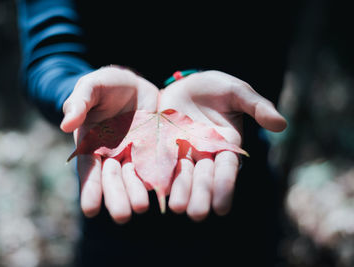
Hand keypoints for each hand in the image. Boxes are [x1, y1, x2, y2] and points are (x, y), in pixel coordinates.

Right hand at [61, 66, 158, 222]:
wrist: (133, 84)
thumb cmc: (106, 85)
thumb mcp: (91, 87)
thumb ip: (79, 103)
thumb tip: (65, 125)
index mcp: (92, 143)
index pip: (89, 169)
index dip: (90, 188)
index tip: (90, 209)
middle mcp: (113, 154)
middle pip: (114, 179)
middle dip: (117, 197)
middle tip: (122, 215)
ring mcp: (136, 153)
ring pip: (135, 177)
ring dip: (137, 192)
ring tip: (141, 207)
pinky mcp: (156, 148)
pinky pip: (160, 164)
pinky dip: (162, 178)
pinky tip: (166, 190)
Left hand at [159, 70, 286, 220]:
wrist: (186, 84)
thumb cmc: (216, 88)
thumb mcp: (237, 91)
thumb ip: (257, 106)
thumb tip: (282, 124)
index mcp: (227, 145)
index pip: (227, 169)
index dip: (224, 187)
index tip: (221, 208)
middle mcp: (205, 153)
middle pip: (204, 178)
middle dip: (200, 195)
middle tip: (196, 214)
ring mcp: (183, 151)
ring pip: (182, 175)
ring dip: (180, 191)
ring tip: (175, 207)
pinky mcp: (163, 146)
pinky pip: (160, 161)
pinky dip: (158, 175)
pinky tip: (154, 188)